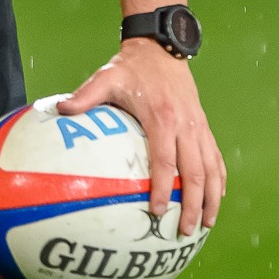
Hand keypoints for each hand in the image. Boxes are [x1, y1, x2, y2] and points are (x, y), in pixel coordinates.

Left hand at [59, 38, 224, 235]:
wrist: (162, 47)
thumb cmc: (131, 66)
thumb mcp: (106, 77)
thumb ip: (85, 96)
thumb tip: (59, 111)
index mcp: (162, 119)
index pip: (165, 162)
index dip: (164, 189)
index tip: (158, 212)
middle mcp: (186, 125)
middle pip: (194, 172)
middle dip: (192, 204)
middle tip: (184, 231)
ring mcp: (199, 126)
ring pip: (212, 168)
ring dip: (211, 197)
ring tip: (207, 223)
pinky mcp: (204, 125)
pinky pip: (216, 156)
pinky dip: (219, 178)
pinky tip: (217, 196)